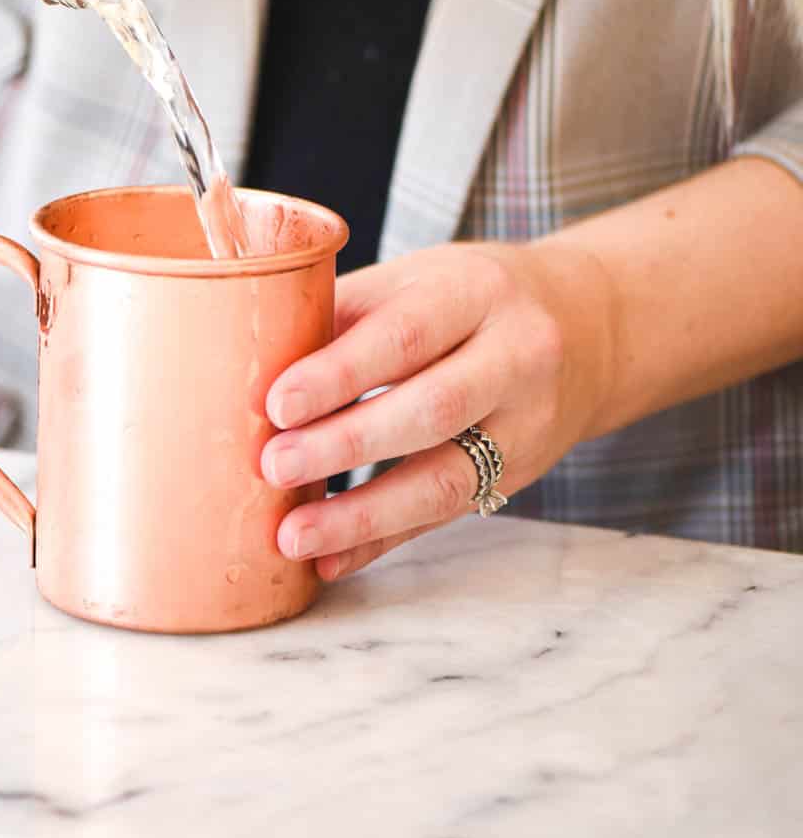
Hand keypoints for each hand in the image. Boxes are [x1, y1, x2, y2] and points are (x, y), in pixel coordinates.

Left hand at [261, 241, 616, 580]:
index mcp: (478, 292)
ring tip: (293, 535)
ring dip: (363, 515)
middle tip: (273, 466)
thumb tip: (251, 357)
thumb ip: (347, 312)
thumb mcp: (420, 278)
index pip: (408, 334)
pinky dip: (383, 540)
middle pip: (432, 410)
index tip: (277, 403)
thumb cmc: (471, 295)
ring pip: (446, 479)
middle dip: (347, 445)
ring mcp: (527, 424)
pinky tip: (330, 559)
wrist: (585, 324)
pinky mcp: (520, 474)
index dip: (341, 372)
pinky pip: (446, 515)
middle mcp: (516, 357)